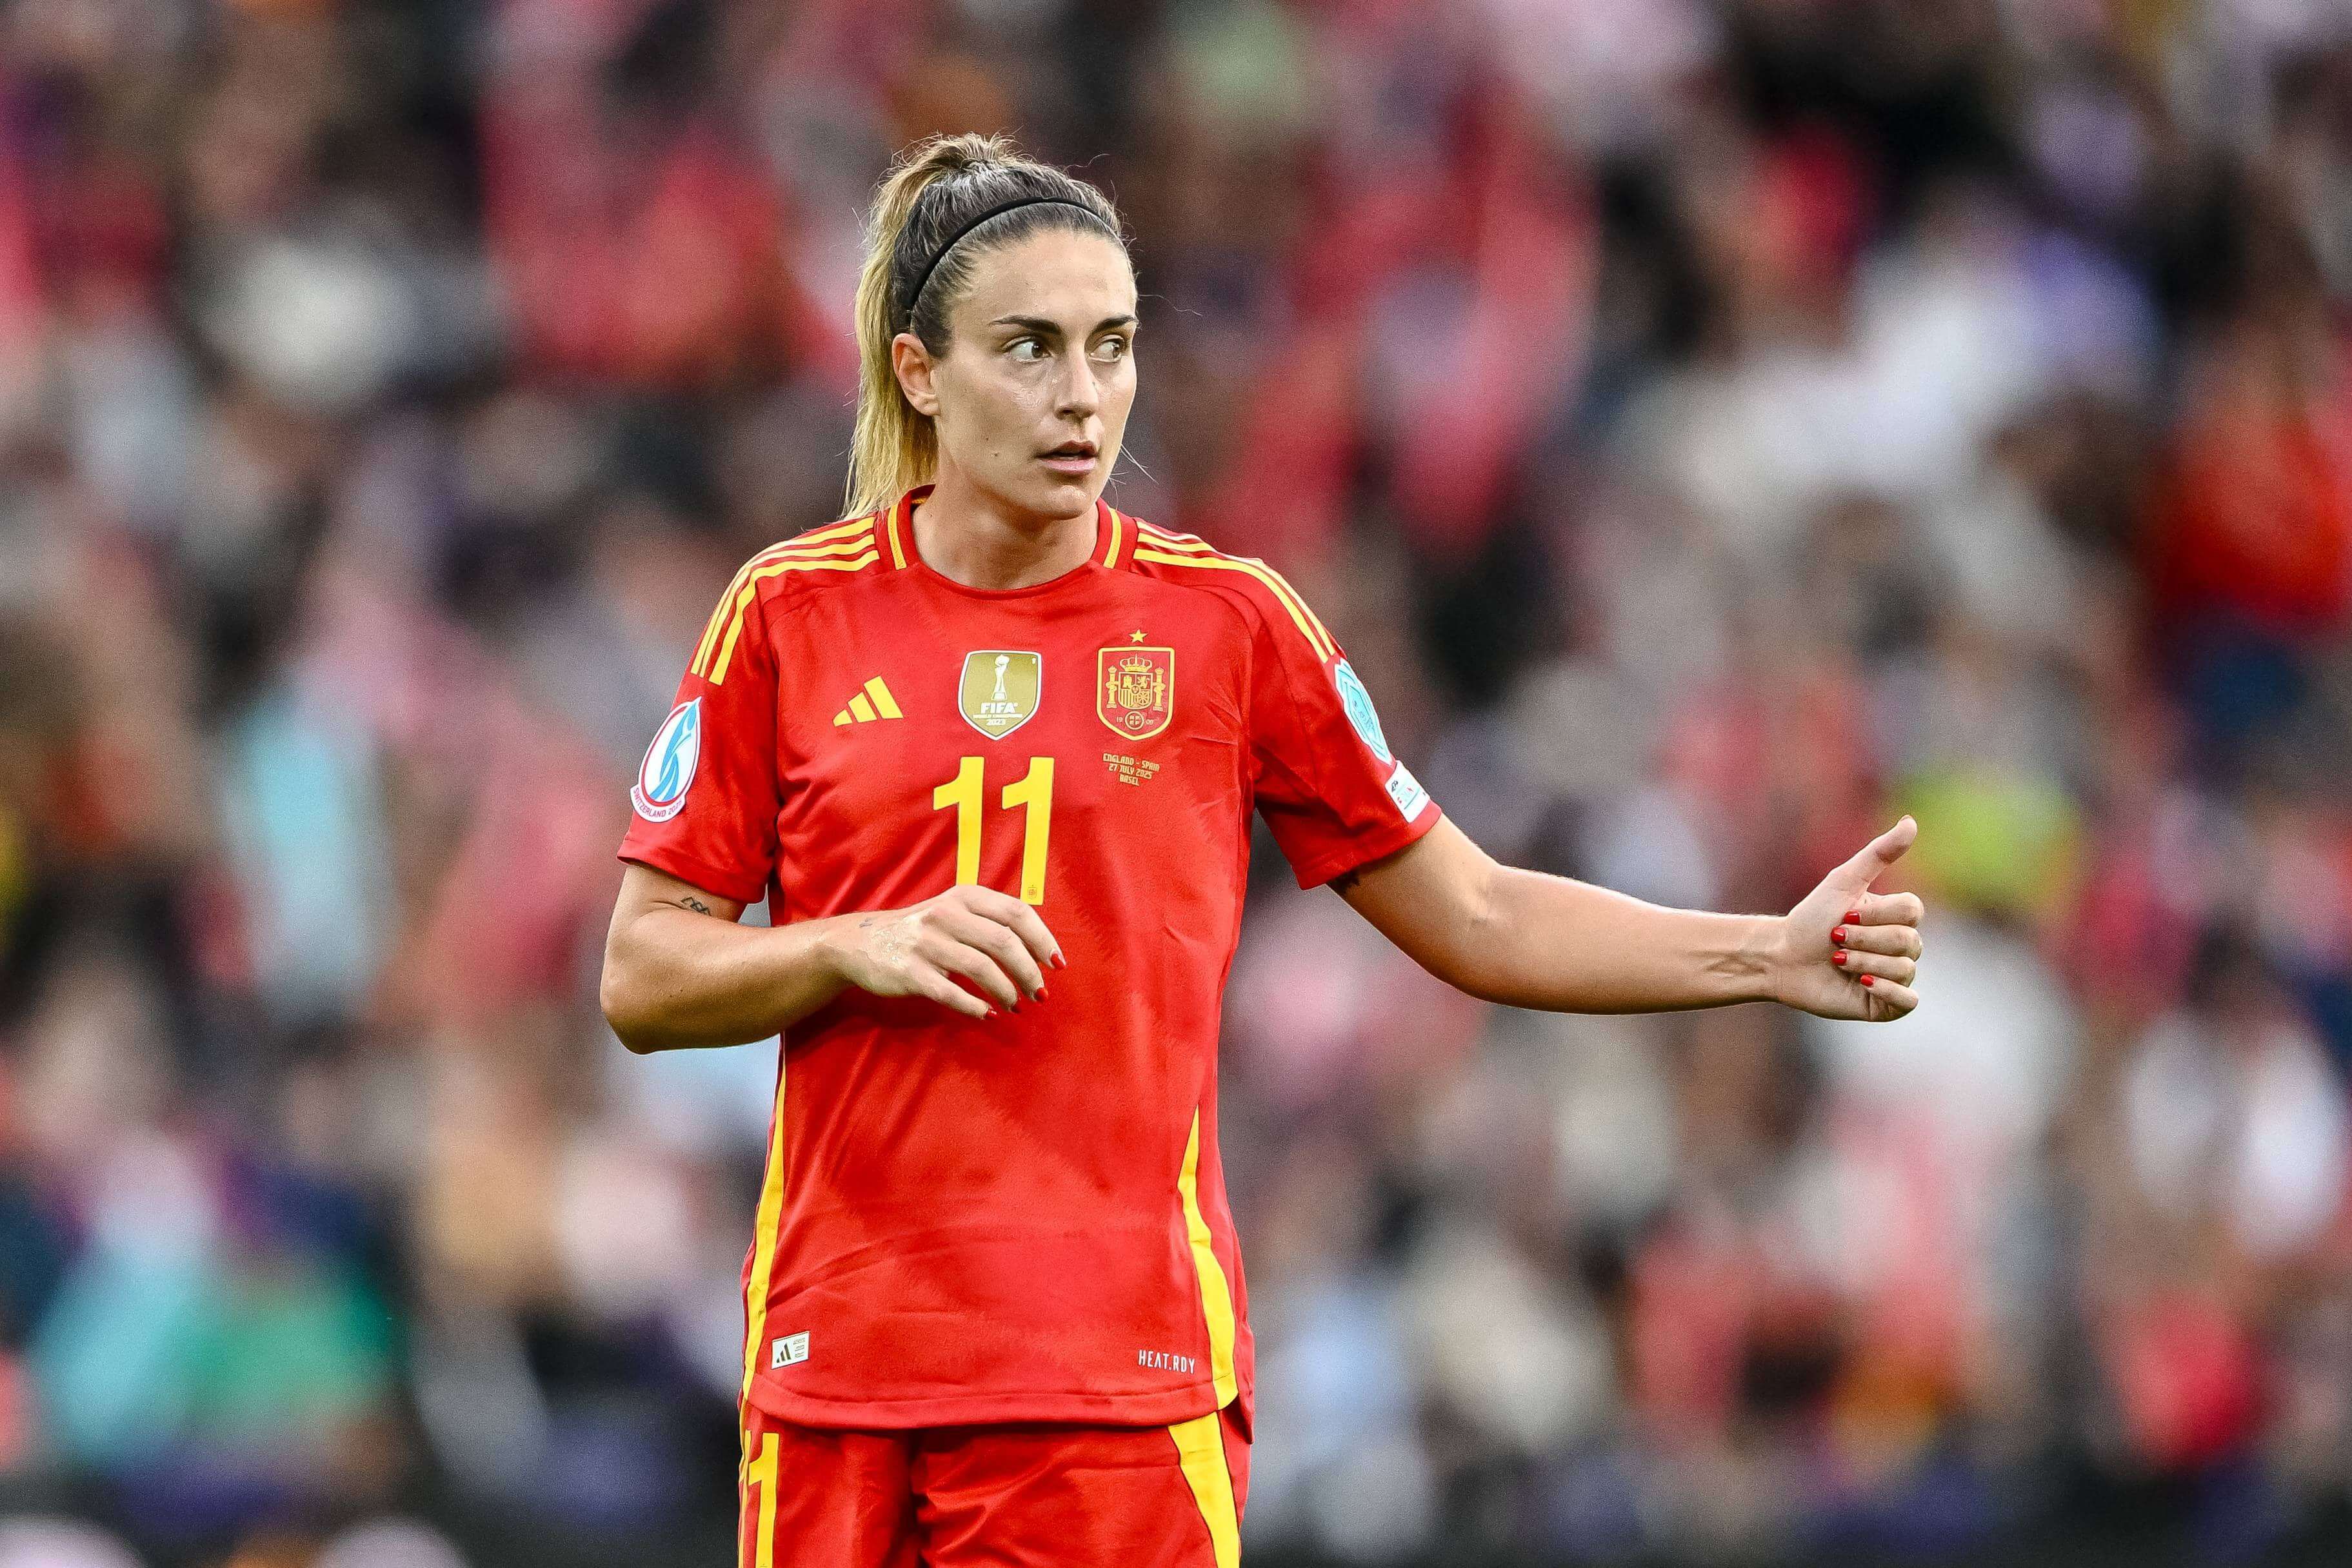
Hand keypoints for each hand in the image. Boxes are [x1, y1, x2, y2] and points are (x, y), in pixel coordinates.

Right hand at [822, 886, 1063, 1020]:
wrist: (859, 942)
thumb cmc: (921, 931)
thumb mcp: (954, 911)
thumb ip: (991, 921)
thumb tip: (1040, 951)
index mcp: (964, 896)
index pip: (1017, 913)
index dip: (1043, 939)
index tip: (1057, 964)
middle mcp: (947, 914)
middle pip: (1004, 942)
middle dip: (1029, 972)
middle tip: (1040, 993)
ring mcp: (927, 943)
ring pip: (982, 968)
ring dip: (1007, 992)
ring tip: (1016, 1006)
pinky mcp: (911, 972)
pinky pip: (952, 993)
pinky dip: (975, 1007)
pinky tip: (987, 1014)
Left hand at [1768, 816, 1923, 1021]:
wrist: (1782, 958)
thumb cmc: (1810, 919)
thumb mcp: (1843, 881)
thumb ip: (1879, 853)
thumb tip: (1912, 821)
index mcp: (1896, 917)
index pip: (1913, 911)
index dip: (1877, 915)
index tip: (1843, 916)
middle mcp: (1901, 946)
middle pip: (1908, 940)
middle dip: (1865, 939)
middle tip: (1834, 939)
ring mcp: (1895, 975)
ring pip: (1904, 968)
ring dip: (1863, 961)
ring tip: (1837, 961)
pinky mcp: (1886, 1004)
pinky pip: (1908, 1000)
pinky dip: (1888, 990)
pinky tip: (1862, 982)